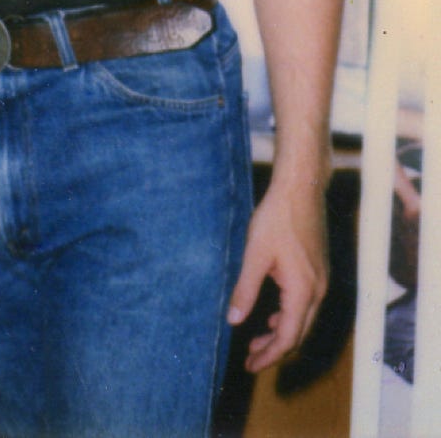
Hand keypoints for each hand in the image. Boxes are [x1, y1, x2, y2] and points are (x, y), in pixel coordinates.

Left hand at [226, 179, 328, 372]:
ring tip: (256, 340)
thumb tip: (233, 320)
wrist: (302, 189)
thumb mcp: (255, 254)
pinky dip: (288, 316)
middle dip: (274, 349)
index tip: (250, 365)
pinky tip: (272, 314)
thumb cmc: (277, 218)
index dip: (269, 355)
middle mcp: (317, 290)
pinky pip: (306, 304)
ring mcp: (321, 280)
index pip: (287, 336)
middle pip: (298, 333)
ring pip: (302, 320)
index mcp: (302, 290)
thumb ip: (245, 289)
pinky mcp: (318, 270)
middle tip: (250, 358)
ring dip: (281, 333)